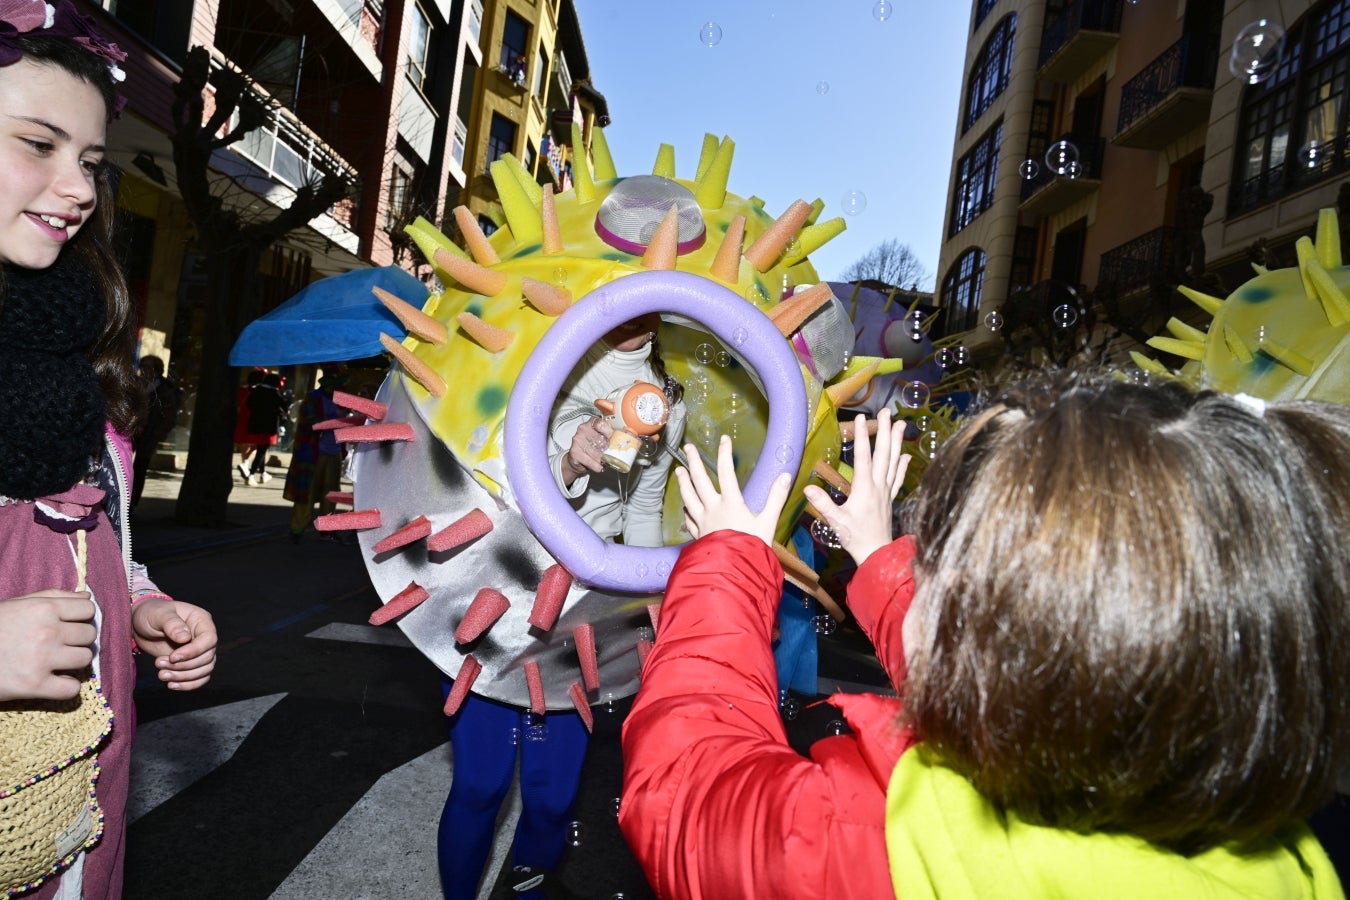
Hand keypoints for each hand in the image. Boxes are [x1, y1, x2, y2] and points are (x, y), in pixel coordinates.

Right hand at [0, 590, 96, 700]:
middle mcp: (47, 632)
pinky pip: (72, 689)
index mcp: (43, 609)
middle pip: (89, 635)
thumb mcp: (16, 604)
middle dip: (78, 640)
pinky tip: (54, 682)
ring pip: (84, 659)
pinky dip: (67, 687)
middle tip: (62, 646)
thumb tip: (86, 598)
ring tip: (57, 663)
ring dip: (74, 662)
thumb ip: (52, 597)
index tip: (70, 626)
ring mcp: (42, 659)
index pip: (88, 611)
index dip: (81, 619)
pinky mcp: (34, 685)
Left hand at [131, 599, 217, 690]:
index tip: (173, 657)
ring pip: (204, 670)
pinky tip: (171, 685)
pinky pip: (199, 678)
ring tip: (161, 674)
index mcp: (201, 621)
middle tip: (159, 663)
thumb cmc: (151, 613)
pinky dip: (187, 685)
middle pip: (207, 658)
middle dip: (184, 666)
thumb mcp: (159, 614)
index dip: (194, 651)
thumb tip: (185, 638)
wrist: (141, 624)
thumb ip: (172, 624)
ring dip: (183, 677)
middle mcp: (204, 637)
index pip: (209, 640)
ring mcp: (199, 651)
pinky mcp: (191, 663)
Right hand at [563, 416, 613, 481]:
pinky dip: (596, 466)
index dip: (610, 431)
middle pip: (599, 438)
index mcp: (592, 423)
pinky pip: (589, 460)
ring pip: (595, 451)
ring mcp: (577, 440)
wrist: (576, 459)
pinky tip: (600, 467)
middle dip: (608, 448)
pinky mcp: (574, 452)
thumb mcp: (601, 438)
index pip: (601, 423)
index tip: (616, 439)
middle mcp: (583, 429)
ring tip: (606, 462)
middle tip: (613, 454)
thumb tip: (630, 439)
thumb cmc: (592, 447)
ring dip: (603, 459)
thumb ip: (611, 437)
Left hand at [674, 435, 790, 545]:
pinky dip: (686, 511)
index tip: (723, 439)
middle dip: (694, 462)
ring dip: (684, 482)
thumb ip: (776, 498)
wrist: (733, 573)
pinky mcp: (698, 535)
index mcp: (731, 503)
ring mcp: (702, 522)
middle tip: (688, 448)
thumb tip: (785, 476)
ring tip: (679, 470)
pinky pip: (689, 519)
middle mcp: (713, 509)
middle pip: (700, 480)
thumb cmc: (752, 548)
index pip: (726, 472)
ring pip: (689, 497)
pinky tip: (685, 508)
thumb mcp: (768, 522)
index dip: (725, 453)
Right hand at [803, 409, 909, 565]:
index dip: (862, 436)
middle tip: (887, 412)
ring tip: (902, 424)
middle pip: (884, 454)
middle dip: (885, 431)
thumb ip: (823, 503)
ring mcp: (886, 491)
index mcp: (865, 488)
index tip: (861, 418)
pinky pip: (898, 478)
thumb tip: (808, 487)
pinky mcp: (889, 499)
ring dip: (897, 442)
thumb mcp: (836, 521)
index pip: (864, 457)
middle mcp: (879, 486)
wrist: (876, 554)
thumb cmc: (855, 538)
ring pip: (894, 462)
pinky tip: (905, 456)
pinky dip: (902, 465)